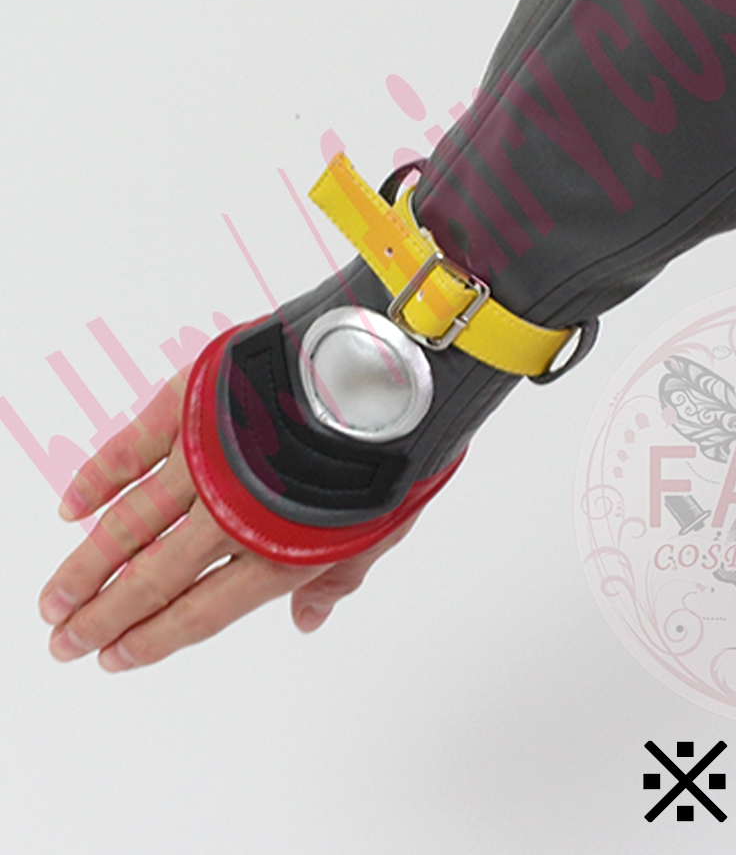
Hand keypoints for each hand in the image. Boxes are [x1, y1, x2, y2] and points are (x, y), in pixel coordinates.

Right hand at [38, 373, 416, 670]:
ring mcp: (206, 460)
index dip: (154, 638)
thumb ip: (338, 577)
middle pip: (154, 578)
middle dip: (104, 615)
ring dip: (86, 565)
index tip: (113, 659)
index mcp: (280, 552)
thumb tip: (307, 621)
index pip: (202, 611)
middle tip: (62, 643)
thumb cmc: (393, 446)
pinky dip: (97, 480)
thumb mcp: (382, 525)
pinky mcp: (191, 407)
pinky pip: (130, 450)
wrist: (382, 367)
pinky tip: (69, 510)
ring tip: (51, 602)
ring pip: (130, 525)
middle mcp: (234, 515)